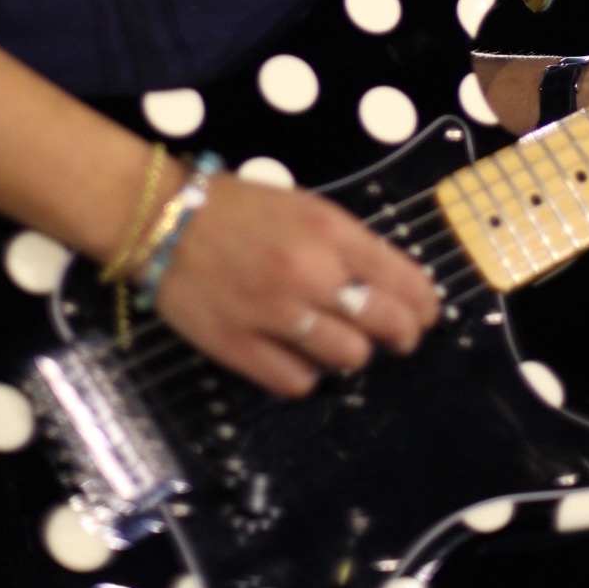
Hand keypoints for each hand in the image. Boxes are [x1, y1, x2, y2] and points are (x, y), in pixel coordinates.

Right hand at [152, 171, 439, 396]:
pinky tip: (301, 358)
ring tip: (344, 344)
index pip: (402, 279)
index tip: (426, 313)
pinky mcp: (242, 349)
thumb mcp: (302, 205)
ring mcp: (277, 315)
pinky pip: (298, 382)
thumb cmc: (235, 206)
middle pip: (386, 324)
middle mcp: (311, 274)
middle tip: (400, 338)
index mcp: (330, 231)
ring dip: (354, 354)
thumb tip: (382, 283)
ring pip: (348, 357)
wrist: (162, 218)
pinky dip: (307, 374)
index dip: (424, 304)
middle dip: (403, 335)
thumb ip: (344, 242)